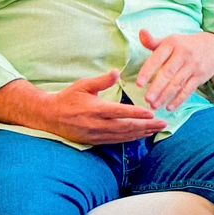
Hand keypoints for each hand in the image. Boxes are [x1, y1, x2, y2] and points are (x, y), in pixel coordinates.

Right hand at [44, 71, 165, 143]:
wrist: (49, 117)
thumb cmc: (68, 98)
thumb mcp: (83, 86)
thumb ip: (101, 81)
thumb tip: (116, 73)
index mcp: (95, 109)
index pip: (119, 112)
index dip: (136, 113)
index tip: (152, 113)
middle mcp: (97, 124)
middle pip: (126, 126)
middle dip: (147, 126)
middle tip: (164, 123)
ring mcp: (96, 135)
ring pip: (124, 136)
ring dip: (142, 133)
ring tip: (158, 129)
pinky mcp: (95, 141)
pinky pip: (117, 141)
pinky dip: (131, 138)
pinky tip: (142, 135)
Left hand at [137, 29, 213, 111]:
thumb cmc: (185, 45)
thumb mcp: (171, 41)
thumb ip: (153, 42)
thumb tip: (141, 32)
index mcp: (172, 44)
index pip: (157, 58)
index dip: (148, 71)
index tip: (138, 84)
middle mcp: (183, 54)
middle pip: (168, 73)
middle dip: (157, 88)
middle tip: (147, 99)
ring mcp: (193, 66)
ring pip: (177, 83)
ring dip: (165, 96)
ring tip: (154, 106)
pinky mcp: (200, 76)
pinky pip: (188, 90)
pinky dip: (179, 100)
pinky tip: (169, 108)